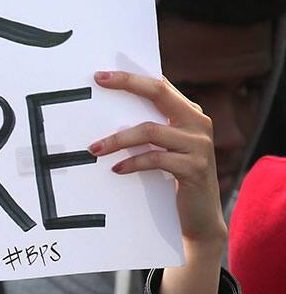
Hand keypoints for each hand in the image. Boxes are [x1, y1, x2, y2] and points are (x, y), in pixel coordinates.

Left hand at [89, 71, 225, 293]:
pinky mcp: (194, 168)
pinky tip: (116, 170)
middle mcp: (198, 123)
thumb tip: (107, 115)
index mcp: (189, 114)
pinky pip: (156, 159)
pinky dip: (133, 163)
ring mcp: (199, 145)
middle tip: (97, 82)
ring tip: (94, 149)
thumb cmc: (173, 179)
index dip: (131, 78)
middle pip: (159, 94)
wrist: (199, 217)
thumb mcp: (163, 150)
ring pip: (151, 131)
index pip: (159, 86)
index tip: (100, 75)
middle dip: (127, 85)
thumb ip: (148, 130)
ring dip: (117, 139)